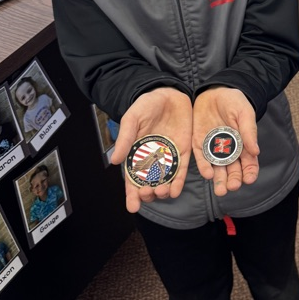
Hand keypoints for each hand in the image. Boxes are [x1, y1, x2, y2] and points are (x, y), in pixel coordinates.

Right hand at [110, 87, 193, 213]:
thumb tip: (114, 161)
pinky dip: (179, 181)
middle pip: (150, 183)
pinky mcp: (184, 151)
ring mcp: (169, 156)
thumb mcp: (133, 119)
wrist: (168, 93)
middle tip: (148, 194)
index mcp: (137, 154)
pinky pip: (182, 169)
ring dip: (164, 190)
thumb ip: (126, 138)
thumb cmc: (146, 105)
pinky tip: (175, 190)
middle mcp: (153, 159)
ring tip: (163, 192)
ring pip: (166, 180)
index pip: (133, 179)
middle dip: (149, 193)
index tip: (132, 207)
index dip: (132, 194)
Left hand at [192, 88, 259, 195]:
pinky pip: (202, 158)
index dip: (250, 172)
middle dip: (233, 180)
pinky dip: (205, 167)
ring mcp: (213, 149)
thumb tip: (256, 151)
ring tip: (221, 190)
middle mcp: (229, 150)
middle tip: (232, 186)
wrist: (214, 91)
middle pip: (232, 170)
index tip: (249, 179)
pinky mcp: (199, 144)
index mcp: (243, 144)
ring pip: (217, 169)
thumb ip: (249, 131)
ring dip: (219, 180)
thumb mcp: (244, 113)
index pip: (249, 163)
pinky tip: (208, 173)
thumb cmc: (234, 102)